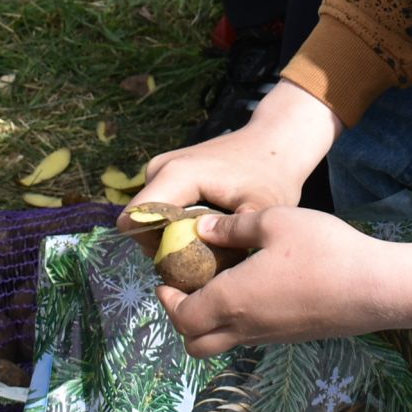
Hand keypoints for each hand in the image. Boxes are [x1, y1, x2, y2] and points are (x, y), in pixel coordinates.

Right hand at [119, 81, 343, 252]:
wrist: (276, 141)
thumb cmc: (272, 174)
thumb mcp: (261, 210)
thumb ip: (235, 237)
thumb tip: (214, 269)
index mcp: (176, 175)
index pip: (135, 221)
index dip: (154, 248)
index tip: (188, 260)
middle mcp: (160, 169)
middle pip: (140, 223)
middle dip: (164, 247)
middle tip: (202, 259)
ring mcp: (162, 168)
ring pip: (149, 218)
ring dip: (171, 237)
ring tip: (209, 243)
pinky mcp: (168, 173)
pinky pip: (159, 208)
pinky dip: (176, 225)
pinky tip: (207, 230)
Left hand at [153, 208, 411, 354]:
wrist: (376, 288)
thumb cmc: (323, 250)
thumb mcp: (274, 222)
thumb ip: (232, 227)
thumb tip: (202, 229)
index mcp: (233, 300)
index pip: (182, 315)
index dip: (168, 297)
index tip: (168, 273)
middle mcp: (246, 326)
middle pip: (195, 341)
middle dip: (183, 315)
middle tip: (189, 283)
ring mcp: (270, 335)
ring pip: (222, 342)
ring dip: (209, 320)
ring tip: (220, 281)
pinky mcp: (291, 335)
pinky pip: (248, 335)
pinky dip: (237, 319)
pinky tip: (255, 284)